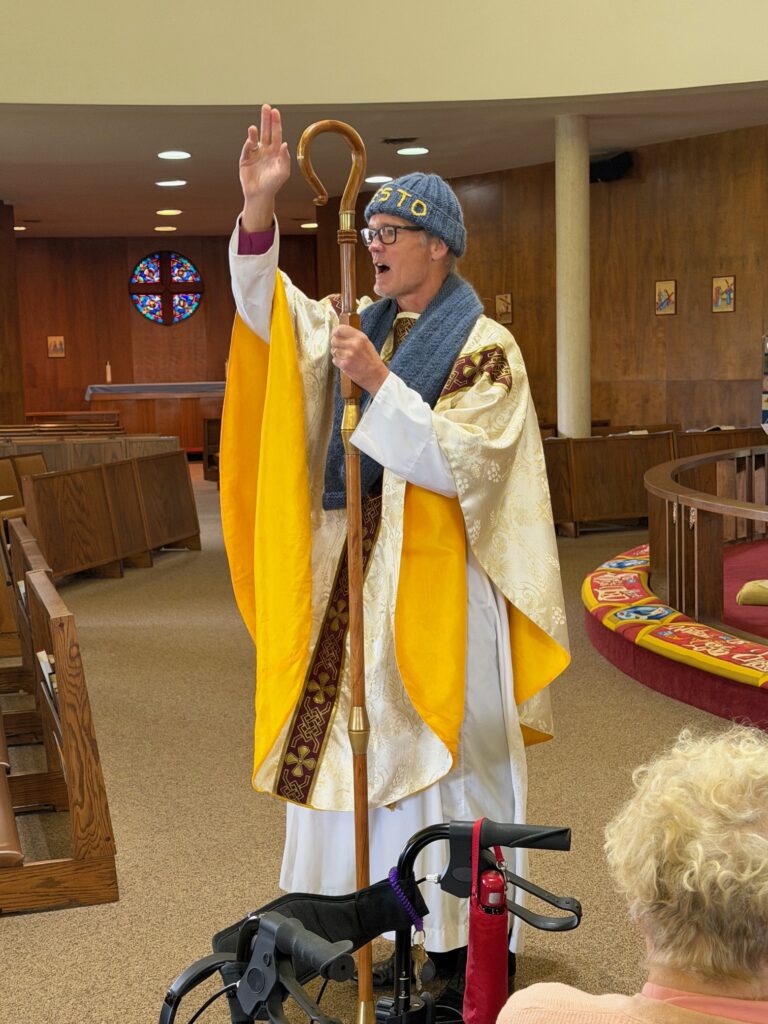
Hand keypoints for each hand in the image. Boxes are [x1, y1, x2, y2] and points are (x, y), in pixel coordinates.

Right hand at [239, 104, 290, 231]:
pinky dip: (248, 144)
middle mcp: (265, 150)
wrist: (260, 195)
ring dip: (254, 132)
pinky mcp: (245, 159)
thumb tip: (285, 144)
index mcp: (276, 152)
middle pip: (266, 131)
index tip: (275, 112)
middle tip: (266, 107)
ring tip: (254, 128)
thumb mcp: (283, 172)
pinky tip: (250, 140)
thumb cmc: (273, 184)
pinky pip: (246, 150)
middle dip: (266, 119)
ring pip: (255, 138)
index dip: (276, 123)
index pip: (276, 134)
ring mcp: (255, 154)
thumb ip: (285, 159)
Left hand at [330, 325, 389, 395]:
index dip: (335, 332)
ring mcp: (349, 355)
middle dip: (336, 344)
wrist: (376, 376)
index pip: (340, 329)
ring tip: (346, 357)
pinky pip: (334, 360)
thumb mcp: (366, 343)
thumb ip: (354, 337)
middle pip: (334, 340)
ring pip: (334, 350)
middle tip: (341, 348)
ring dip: (337, 354)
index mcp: (360, 337)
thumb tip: (338, 332)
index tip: (335, 334)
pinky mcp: (345, 365)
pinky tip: (346, 363)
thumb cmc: (371, 360)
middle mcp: (354, 344)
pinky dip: (338, 362)